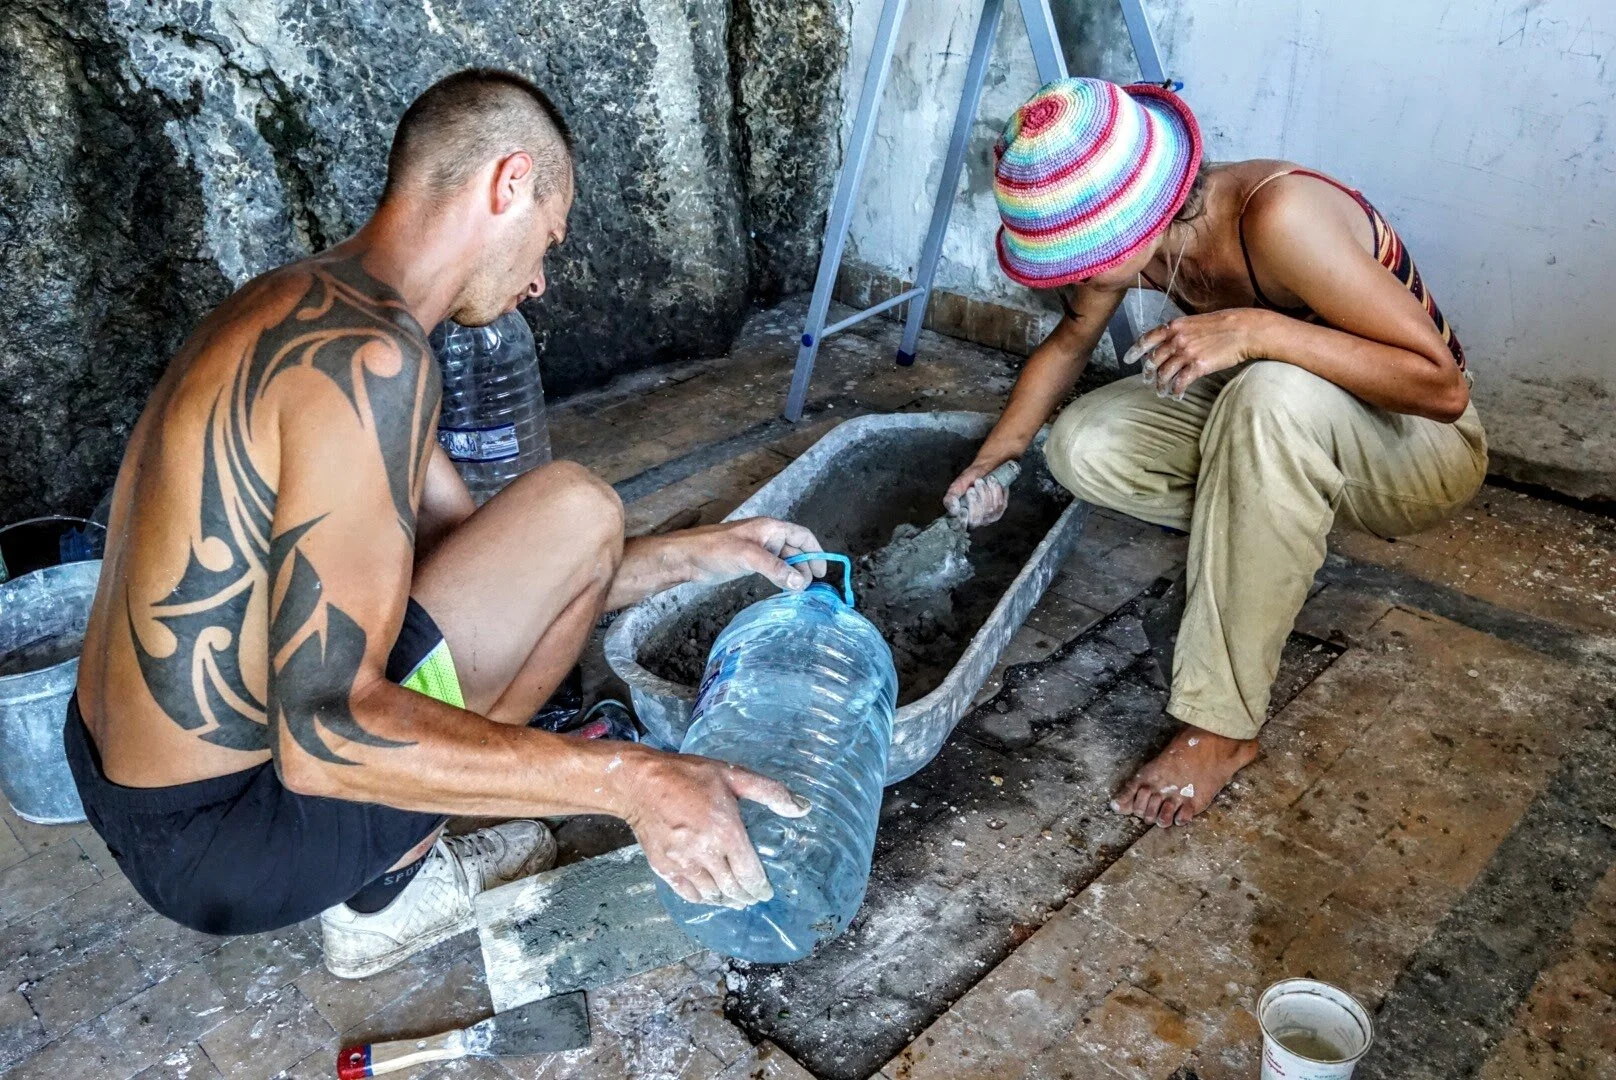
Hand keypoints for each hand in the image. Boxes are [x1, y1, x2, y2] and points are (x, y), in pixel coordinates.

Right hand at [619, 748, 809, 906]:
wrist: (641, 783)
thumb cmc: (688, 776)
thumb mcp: (733, 775)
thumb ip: (770, 792)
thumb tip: (803, 808)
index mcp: (725, 832)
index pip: (750, 875)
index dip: (761, 889)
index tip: (767, 892)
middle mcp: (705, 853)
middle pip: (733, 889)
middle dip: (747, 896)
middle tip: (754, 896)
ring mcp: (682, 863)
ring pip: (712, 894)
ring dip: (727, 899)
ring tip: (736, 897)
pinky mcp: (664, 868)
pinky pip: (689, 894)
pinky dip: (704, 898)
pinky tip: (711, 894)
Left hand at [673, 517, 827, 591]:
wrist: (686, 558)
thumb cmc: (714, 550)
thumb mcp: (748, 557)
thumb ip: (775, 569)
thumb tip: (800, 583)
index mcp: (769, 528)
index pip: (801, 535)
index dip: (814, 551)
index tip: (821, 572)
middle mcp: (766, 537)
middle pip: (795, 549)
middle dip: (805, 566)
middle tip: (808, 587)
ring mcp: (757, 550)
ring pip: (784, 560)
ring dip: (793, 573)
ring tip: (798, 590)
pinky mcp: (748, 562)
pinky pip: (772, 568)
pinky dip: (781, 577)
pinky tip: (783, 588)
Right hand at [944, 456, 1012, 526]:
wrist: (985, 469)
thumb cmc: (969, 480)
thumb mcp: (956, 487)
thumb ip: (950, 499)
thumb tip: (953, 510)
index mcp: (963, 517)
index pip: (963, 525)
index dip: (964, 517)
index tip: (963, 506)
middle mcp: (977, 520)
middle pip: (977, 518)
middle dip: (974, 501)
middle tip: (971, 488)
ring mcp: (990, 516)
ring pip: (989, 510)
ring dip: (985, 492)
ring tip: (980, 481)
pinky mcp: (1001, 509)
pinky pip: (1000, 504)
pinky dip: (995, 490)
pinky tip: (991, 482)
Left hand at [1129, 310, 1267, 399]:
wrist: (1245, 329)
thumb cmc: (1224, 324)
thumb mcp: (1196, 321)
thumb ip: (1180, 331)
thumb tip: (1171, 342)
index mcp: (1175, 326)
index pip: (1147, 338)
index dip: (1134, 350)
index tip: (1127, 359)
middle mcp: (1177, 339)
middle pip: (1153, 360)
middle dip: (1148, 372)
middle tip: (1147, 380)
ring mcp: (1186, 353)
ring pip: (1164, 373)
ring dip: (1161, 385)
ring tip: (1162, 392)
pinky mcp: (1198, 366)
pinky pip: (1180, 382)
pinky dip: (1176, 391)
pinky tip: (1177, 395)